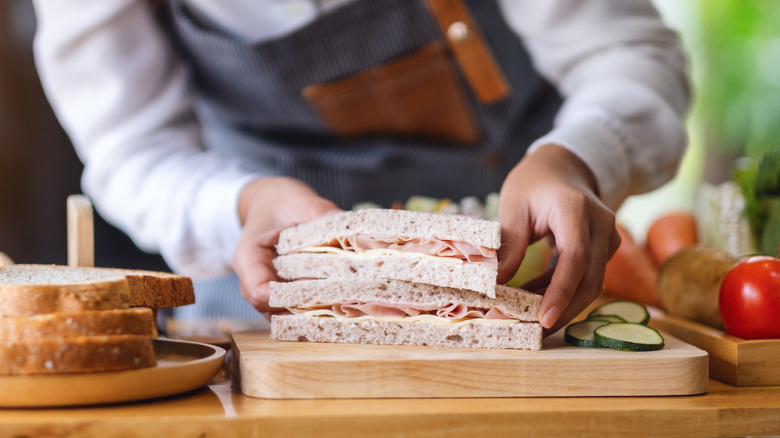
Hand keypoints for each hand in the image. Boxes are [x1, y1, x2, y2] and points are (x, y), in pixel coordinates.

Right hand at [233, 177, 339, 317]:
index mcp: (248, 258)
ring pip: (287, 316)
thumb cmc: (281, 202)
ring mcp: (269, 292)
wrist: (273, 204)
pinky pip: (297, 311)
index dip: (288, 295)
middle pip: (274, 310)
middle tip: (340, 299)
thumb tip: (345, 223)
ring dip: (314, 313)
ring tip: (345, 305)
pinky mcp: (285, 295)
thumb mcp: (298, 201)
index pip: (259, 292)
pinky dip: (318, 309)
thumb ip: (320, 212)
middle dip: (306, 309)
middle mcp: (254, 281)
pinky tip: (343, 304)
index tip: (317, 284)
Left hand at [497, 145, 620, 332]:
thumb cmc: (533, 184)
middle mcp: (600, 224)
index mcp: (575, 209)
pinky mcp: (604, 249)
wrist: (562, 168)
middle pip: (590, 279)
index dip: (561, 292)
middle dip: (563, 309)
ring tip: (527, 314)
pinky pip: (587, 277)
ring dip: (560, 302)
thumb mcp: (513, 207)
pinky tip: (535, 298)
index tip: (544, 319)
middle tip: (532, 330)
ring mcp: (607, 237)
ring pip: (591, 283)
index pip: (575, 257)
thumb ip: (510, 244)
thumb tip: (497, 283)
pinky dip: (562, 292)